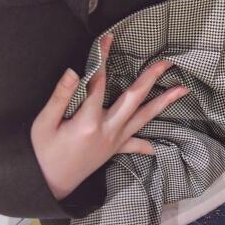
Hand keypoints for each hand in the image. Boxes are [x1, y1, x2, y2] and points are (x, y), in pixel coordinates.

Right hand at [30, 32, 188, 200]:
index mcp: (87, 121)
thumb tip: (72, 72)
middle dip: (151, 78)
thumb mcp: (44, 124)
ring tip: (182, 90)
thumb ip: (60, 97)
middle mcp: (107, 130)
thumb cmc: (42, 153)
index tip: (108, 39)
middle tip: (167, 62)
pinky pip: (134, 145)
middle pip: (133, 98)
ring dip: (164, 103)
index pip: (98, 82)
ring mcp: (113, 141)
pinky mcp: (113, 151)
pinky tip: (157, 145)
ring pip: (143, 119)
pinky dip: (146, 144)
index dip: (102, 59)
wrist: (48, 185)